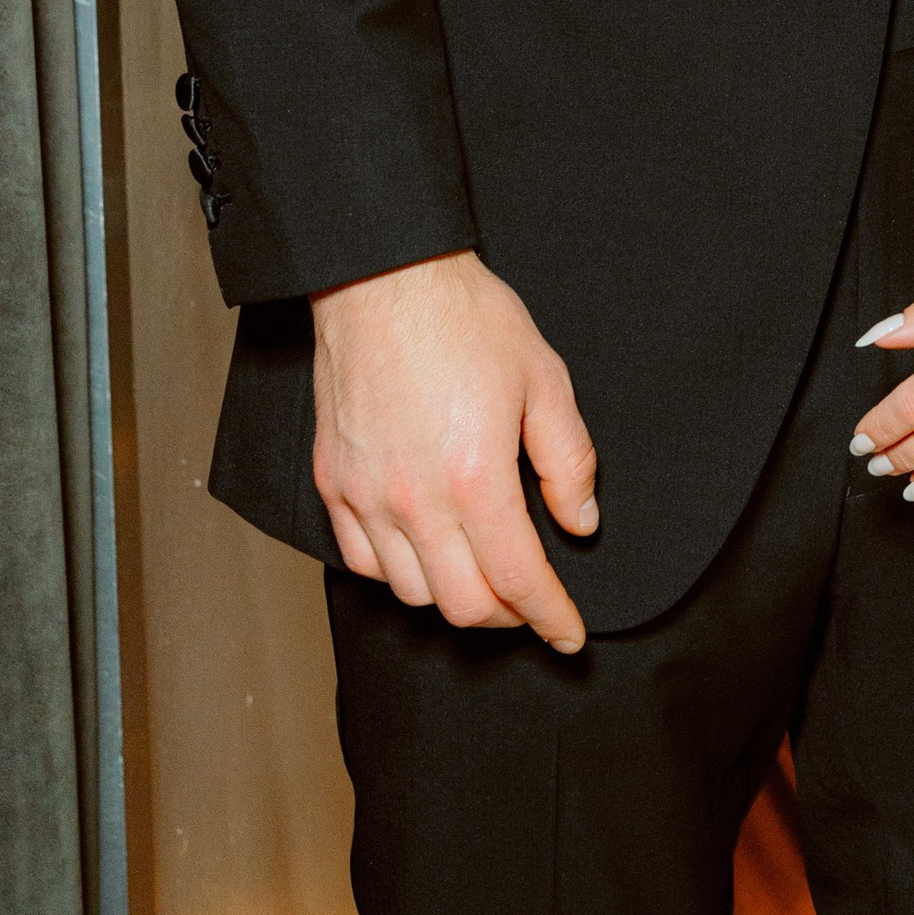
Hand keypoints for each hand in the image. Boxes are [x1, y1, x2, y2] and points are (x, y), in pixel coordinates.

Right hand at [311, 249, 598, 651]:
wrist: (383, 279)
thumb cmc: (466, 319)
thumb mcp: (545, 379)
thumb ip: (568, 460)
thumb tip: (580, 522)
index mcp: (476, 478)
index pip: (519, 581)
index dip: (550, 617)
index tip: (569, 635)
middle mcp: (415, 501)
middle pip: (463, 604)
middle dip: (507, 616)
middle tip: (531, 602)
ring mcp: (367, 497)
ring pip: (411, 593)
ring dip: (453, 597)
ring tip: (482, 573)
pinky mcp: (333, 484)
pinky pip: (362, 562)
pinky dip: (397, 572)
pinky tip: (424, 550)